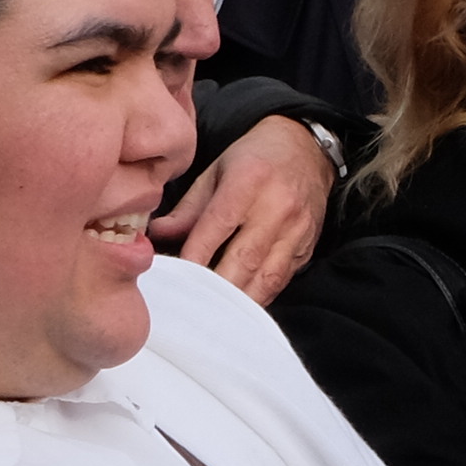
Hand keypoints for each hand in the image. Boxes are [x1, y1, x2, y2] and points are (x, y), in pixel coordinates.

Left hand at [151, 114, 333, 295]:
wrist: (308, 151)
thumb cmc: (256, 159)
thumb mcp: (217, 170)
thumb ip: (189, 207)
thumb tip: (158, 236)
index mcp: (250, 180)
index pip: (218, 226)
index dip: (196, 255)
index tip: (177, 277)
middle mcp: (278, 207)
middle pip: (244, 259)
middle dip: (214, 286)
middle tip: (189, 304)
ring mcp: (297, 231)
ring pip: (265, 277)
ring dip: (237, 300)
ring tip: (211, 313)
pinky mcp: (307, 248)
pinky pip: (281, 281)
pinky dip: (258, 297)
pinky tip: (238, 307)